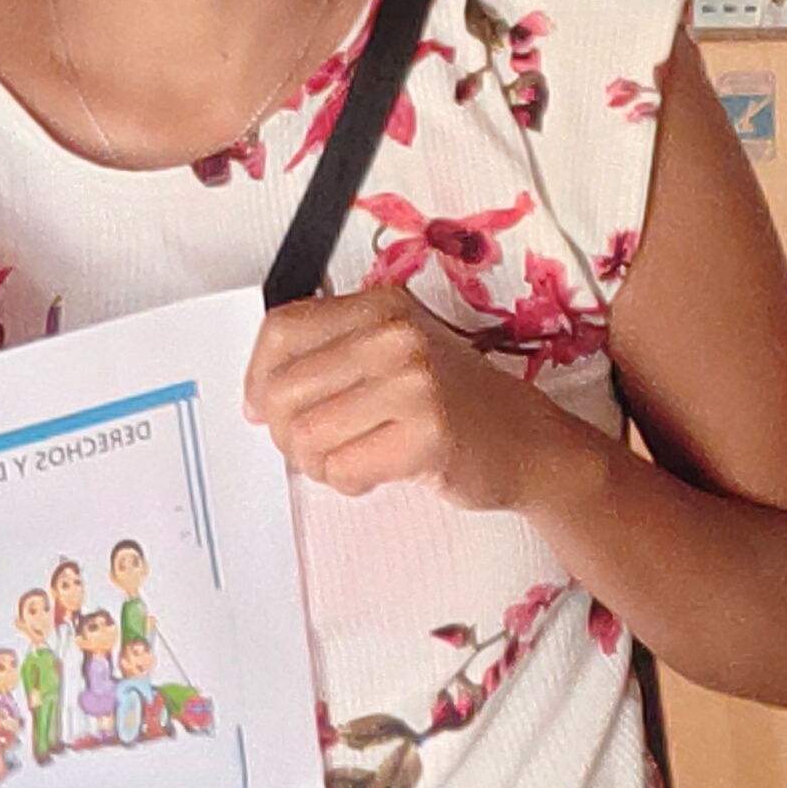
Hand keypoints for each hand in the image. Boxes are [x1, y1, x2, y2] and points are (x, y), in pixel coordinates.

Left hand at [244, 287, 588, 510]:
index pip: (281, 330)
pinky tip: (376, 472)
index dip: (258, 378)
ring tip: (351, 459)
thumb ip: (332, 355)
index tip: (262, 406)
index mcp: (381, 305)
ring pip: (307, 435)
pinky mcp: (427, 435)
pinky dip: (349, 482)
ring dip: (319, 463)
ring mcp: (414, 383)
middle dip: (287, 432)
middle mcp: (395, 335)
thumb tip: (258, 394)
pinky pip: (343, 469)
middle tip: (314, 447)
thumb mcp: (395, 352)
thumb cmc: (455, 402)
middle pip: (284, 390)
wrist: (529, 441)